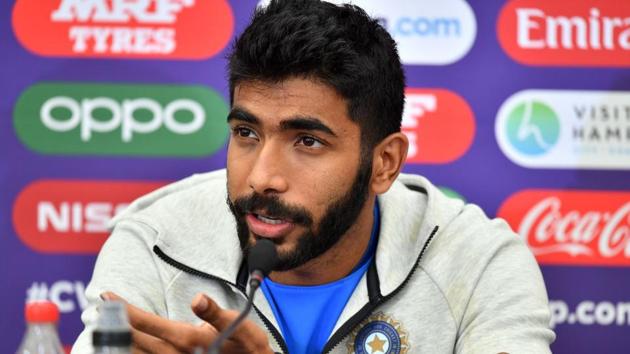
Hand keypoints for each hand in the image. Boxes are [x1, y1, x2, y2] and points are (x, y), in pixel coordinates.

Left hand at [101, 292, 273, 353]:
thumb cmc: (247, 345)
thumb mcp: (240, 324)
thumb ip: (216, 312)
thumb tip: (197, 299)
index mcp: (190, 340)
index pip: (151, 324)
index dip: (128, 311)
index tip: (108, 297)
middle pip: (139, 340)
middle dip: (119, 323)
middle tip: (101, 307)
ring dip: (122, 339)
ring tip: (107, 325)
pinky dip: (135, 352)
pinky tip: (127, 345)